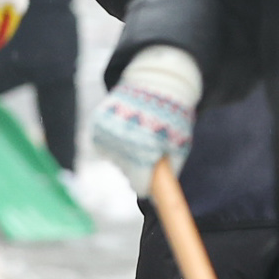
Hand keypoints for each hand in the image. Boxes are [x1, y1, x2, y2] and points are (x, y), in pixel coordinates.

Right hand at [89, 45, 200, 195]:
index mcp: (147, 148)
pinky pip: (104, 147)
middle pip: (127, 174)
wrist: (154, 81)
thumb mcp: (181, 144)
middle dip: (138, 168)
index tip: (150, 181)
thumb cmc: (172, 117)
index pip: (140, 185)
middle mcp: (124, 142)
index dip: (147, 185)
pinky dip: (114, 143)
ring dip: (126, 155)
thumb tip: (156, 197)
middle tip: (150, 150)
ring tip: (139, 135)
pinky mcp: (97, 125)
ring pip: (115, 161)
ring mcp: (107, 132)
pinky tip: (126, 128)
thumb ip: (170, 171)